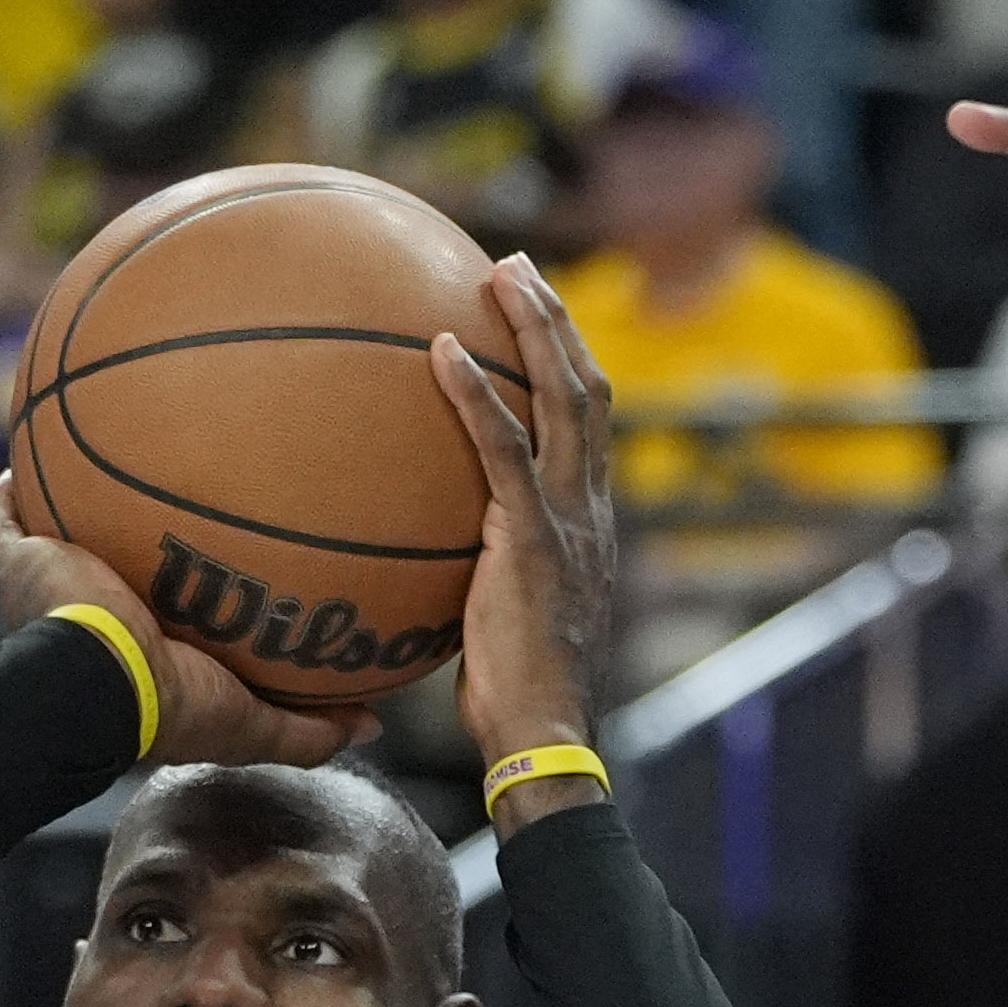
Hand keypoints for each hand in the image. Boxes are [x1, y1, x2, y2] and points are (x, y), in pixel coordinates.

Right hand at [0, 477, 368, 770]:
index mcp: (152, 645)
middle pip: (118, 558)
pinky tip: (27, 455)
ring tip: (108, 445)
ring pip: (60, 530)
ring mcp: (54, 584)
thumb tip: (374, 722)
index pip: (177, 605)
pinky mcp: (19, 560)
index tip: (235, 549)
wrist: (97, 683)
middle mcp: (100, 612)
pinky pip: (2, 518)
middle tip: (178, 484)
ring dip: (75, 495)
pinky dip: (9, 489)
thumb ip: (309, 729)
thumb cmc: (172, 707)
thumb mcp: (253, 727)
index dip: (199, 580)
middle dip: (138, 528)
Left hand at [428, 255, 615, 779]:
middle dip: (558, 321)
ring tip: (497, 276)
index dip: (569, 363)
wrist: (541, 736)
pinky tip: (438, 352)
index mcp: (590, 525)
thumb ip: (478, 570)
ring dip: (534, 328)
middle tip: (515, 270)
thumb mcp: (499, 617)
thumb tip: (416, 551)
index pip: (591, 426)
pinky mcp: (533, 542)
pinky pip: (504, 450)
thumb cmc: (512, 696)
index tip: (534, 318)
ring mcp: (569, 523)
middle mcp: (591, 511)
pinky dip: (475, 394)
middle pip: (589, 390)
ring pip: (565, 400)